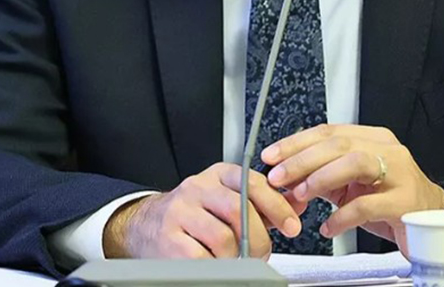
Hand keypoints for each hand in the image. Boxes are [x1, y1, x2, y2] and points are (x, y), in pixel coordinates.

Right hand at [102, 162, 307, 259]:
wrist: (146, 227)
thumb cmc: (194, 216)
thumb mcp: (227, 200)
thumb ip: (262, 203)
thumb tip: (297, 204)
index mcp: (217, 176)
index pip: (252, 183)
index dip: (277, 205)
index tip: (291, 226)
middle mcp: (197, 188)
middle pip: (238, 210)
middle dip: (258, 238)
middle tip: (262, 253)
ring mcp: (180, 213)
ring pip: (222, 237)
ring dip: (237, 258)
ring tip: (237, 263)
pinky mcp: (168, 239)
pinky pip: (202, 257)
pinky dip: (216, 267)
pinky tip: (217, 265)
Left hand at [262, 123, 443, 254]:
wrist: (432, 221)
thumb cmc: (390, 201)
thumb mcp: (351, 186)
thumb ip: (321, 180)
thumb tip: (285, 183)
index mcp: (373, 139)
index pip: (329, 131)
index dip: (297, 142)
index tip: (272, 156)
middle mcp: (388, 150)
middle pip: (339, 144)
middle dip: (302, 159)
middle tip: (279, 176)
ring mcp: (400, 174)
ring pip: (355, 163)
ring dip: (321, 178)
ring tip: (301, 194)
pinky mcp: (405, 202)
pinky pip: (368, 205)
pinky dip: (342, 217)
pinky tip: (329, 227)